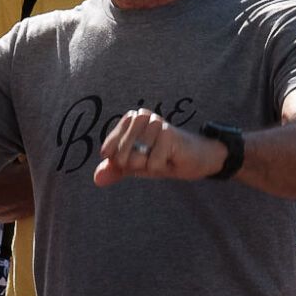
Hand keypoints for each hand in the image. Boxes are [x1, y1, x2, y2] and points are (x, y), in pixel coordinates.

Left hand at [93, 109, 225, 185]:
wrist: (197, 160)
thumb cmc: (165, 158)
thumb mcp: (136, 165)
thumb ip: (116, 169)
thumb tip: (97, 179)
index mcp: (130, 119)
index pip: (109, 150)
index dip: (123, 163)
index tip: (142, 157)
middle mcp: (141, 117)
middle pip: (121, 156)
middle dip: (137, 166)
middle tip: (154, 158)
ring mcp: (154, 123)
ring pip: (135, 160)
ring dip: (150, 166)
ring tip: (163, 157)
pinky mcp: (167, 134)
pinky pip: (152, 164)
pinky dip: (162, 167)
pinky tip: (172, 158)